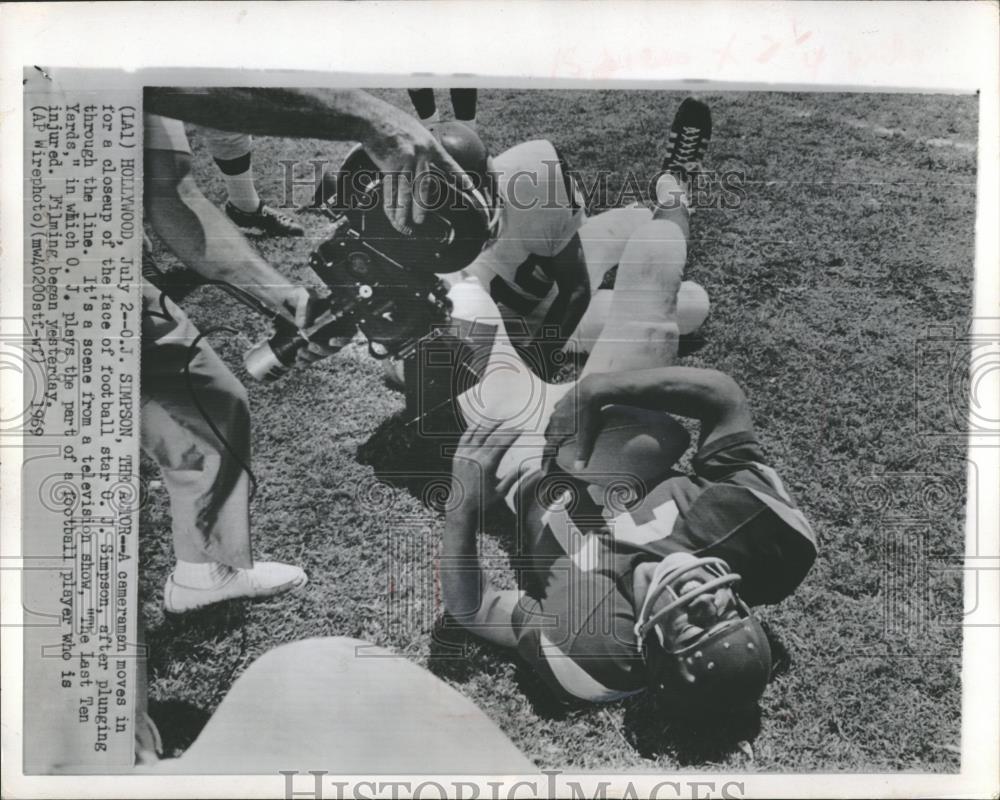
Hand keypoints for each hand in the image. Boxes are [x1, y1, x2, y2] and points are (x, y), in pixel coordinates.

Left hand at [283, 287, 350, 366]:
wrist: (283, 301)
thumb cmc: (298, 295)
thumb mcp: (302, 294)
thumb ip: (305, 304)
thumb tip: (304, 325)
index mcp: (336, 317)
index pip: (349, 331)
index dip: (344, 339)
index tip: (332, 341)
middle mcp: (331, 331)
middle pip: (335, 347)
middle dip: (324, 350)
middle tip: (311, 346)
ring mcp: (320, 340)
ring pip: (322, 354)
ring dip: (313, 357)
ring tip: (300, 352)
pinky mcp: (309, 346)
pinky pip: (311, 358)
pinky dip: (305, 361)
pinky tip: (298, 360)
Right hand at [363, 112, 475, 233]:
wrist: (370, 117)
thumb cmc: (390, 120)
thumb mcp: (413, 128)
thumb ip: (421, 145)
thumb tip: (424, 159)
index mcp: (429, 145)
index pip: (448, 163)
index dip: (459, 175)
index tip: (470, 187)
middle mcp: (419, 155)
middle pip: (424, 186)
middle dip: (422, 206)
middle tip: (421, 222)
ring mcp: (404, 161)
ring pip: (406, 193)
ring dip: (404, 212)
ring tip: (405, 226)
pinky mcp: (388, 166)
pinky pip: (390, 190)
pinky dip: (390, 205)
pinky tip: (392, 215)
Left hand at [451, 420, 521, 511]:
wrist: (460, 506)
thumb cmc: (482, 501)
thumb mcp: (501, 491)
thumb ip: (514, 477)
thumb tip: (530, 468)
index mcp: (487, 465)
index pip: (502, 444)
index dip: (513, 435)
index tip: (522, 429)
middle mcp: (475, 457)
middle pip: (492, 437)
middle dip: (505, 429)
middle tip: (514, 423)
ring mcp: (465, 455)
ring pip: (478, 434)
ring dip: (490, 425)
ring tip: (500, 420)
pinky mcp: (457, 455)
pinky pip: (465, 438)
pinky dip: (473, 429)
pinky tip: (480, 424)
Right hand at [545, 374, 608, 470]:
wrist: (592, 388)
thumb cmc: (589, 412)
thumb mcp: (587, 433)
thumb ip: (583, 451)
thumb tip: (580, 469)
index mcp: (558, 429)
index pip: (549, 449)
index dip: (546, 460)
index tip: (544, 471)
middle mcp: (554, 419)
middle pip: (548, 436)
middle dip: (550, 445)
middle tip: (554, 453)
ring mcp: (558, 408)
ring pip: (552, 423)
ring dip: (554, 431)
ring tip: (561, 437)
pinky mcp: (563, 399)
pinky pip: (558, 412)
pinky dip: (560, 418)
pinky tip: (567, 419)